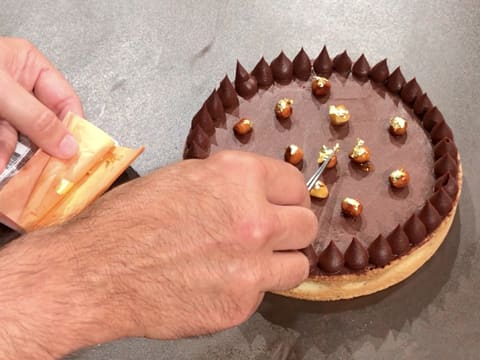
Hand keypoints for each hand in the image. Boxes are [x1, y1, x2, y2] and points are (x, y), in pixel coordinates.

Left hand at [0, 37, 82, 171]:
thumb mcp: (5, 92)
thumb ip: (37, 118)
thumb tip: (69, 145)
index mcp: (31, 66)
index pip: (65, 100)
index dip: (73, 127)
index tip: (77, 152)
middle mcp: (20, 85)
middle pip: (46, 122)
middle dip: (46, 147)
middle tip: (52, 170)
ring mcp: (4, 104)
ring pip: (23, 136)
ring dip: (22, 158)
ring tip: (22, 174)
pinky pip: (4, 141)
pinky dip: (4, 156)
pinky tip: (4, 166)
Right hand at [0, 151, 317, 357]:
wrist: (95, 271)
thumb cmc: (128, 219)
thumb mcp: (184, 178)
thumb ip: (230, 184)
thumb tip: (259, 193)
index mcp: (239, 178)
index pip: (294, 183)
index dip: (289, 195)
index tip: (285, 204)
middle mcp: (254, 219)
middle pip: (306, 225)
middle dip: (291, 229)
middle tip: (272, 234)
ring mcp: (251, 266)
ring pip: (298, 265)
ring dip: (280, 263)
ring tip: (251, 262)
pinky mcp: (240, 305)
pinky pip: (263, 294)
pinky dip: (247, 289)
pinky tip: (217, 282)